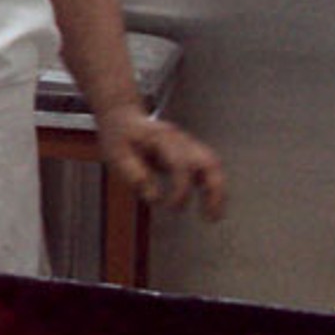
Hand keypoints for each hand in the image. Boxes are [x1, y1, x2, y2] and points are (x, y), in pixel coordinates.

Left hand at [98, 108, 226, 220]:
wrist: (123, 117)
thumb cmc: (119, 138)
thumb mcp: (116, 154)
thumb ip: (133, 174)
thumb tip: (154, 197)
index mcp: (161, 138)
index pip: (181, 165)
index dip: (181, 189)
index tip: (170, 207)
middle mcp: (180, 139)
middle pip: (209, 162)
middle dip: (214, 191)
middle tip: (211, 218)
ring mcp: (189, 143)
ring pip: (214, 165)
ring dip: (218, 191)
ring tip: (214, 216)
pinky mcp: (192, 150)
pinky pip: (210, 168)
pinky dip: (213, 186)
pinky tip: (210, 205)